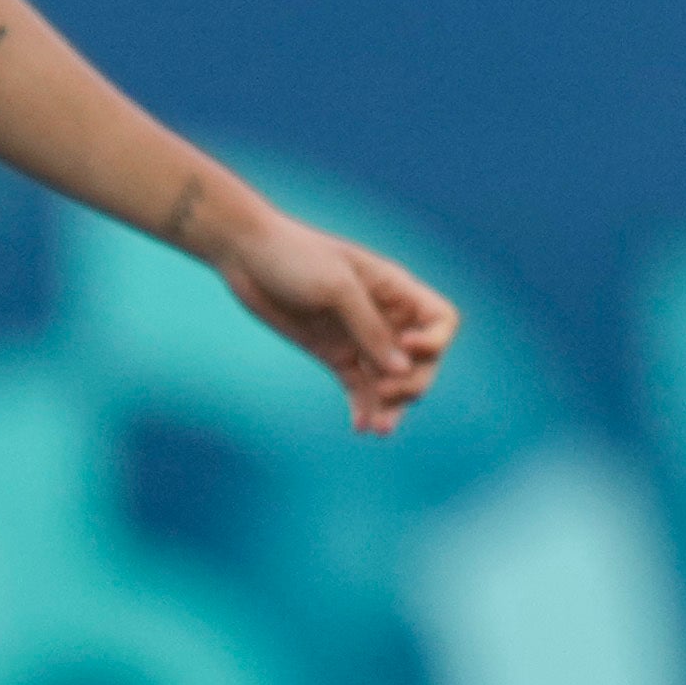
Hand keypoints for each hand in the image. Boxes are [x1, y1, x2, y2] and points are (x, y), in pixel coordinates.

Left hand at [220, 212, 460, 433]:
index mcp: (394, 289)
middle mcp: (383, 316)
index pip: (440, 320)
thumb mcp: (336, 287)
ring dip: (390, 405)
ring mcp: (358, 337)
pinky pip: (357, 386)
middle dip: (412, 382)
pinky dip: (362, 407)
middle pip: (420, 359)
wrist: (245, 255)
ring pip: (389, 380)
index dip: (435, 341)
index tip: (407, 348)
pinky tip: (360, 427)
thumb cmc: (294, 256)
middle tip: (387, 394)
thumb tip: (402, 370)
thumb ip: (369, 328)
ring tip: (379, 429)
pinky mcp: (333, 353)